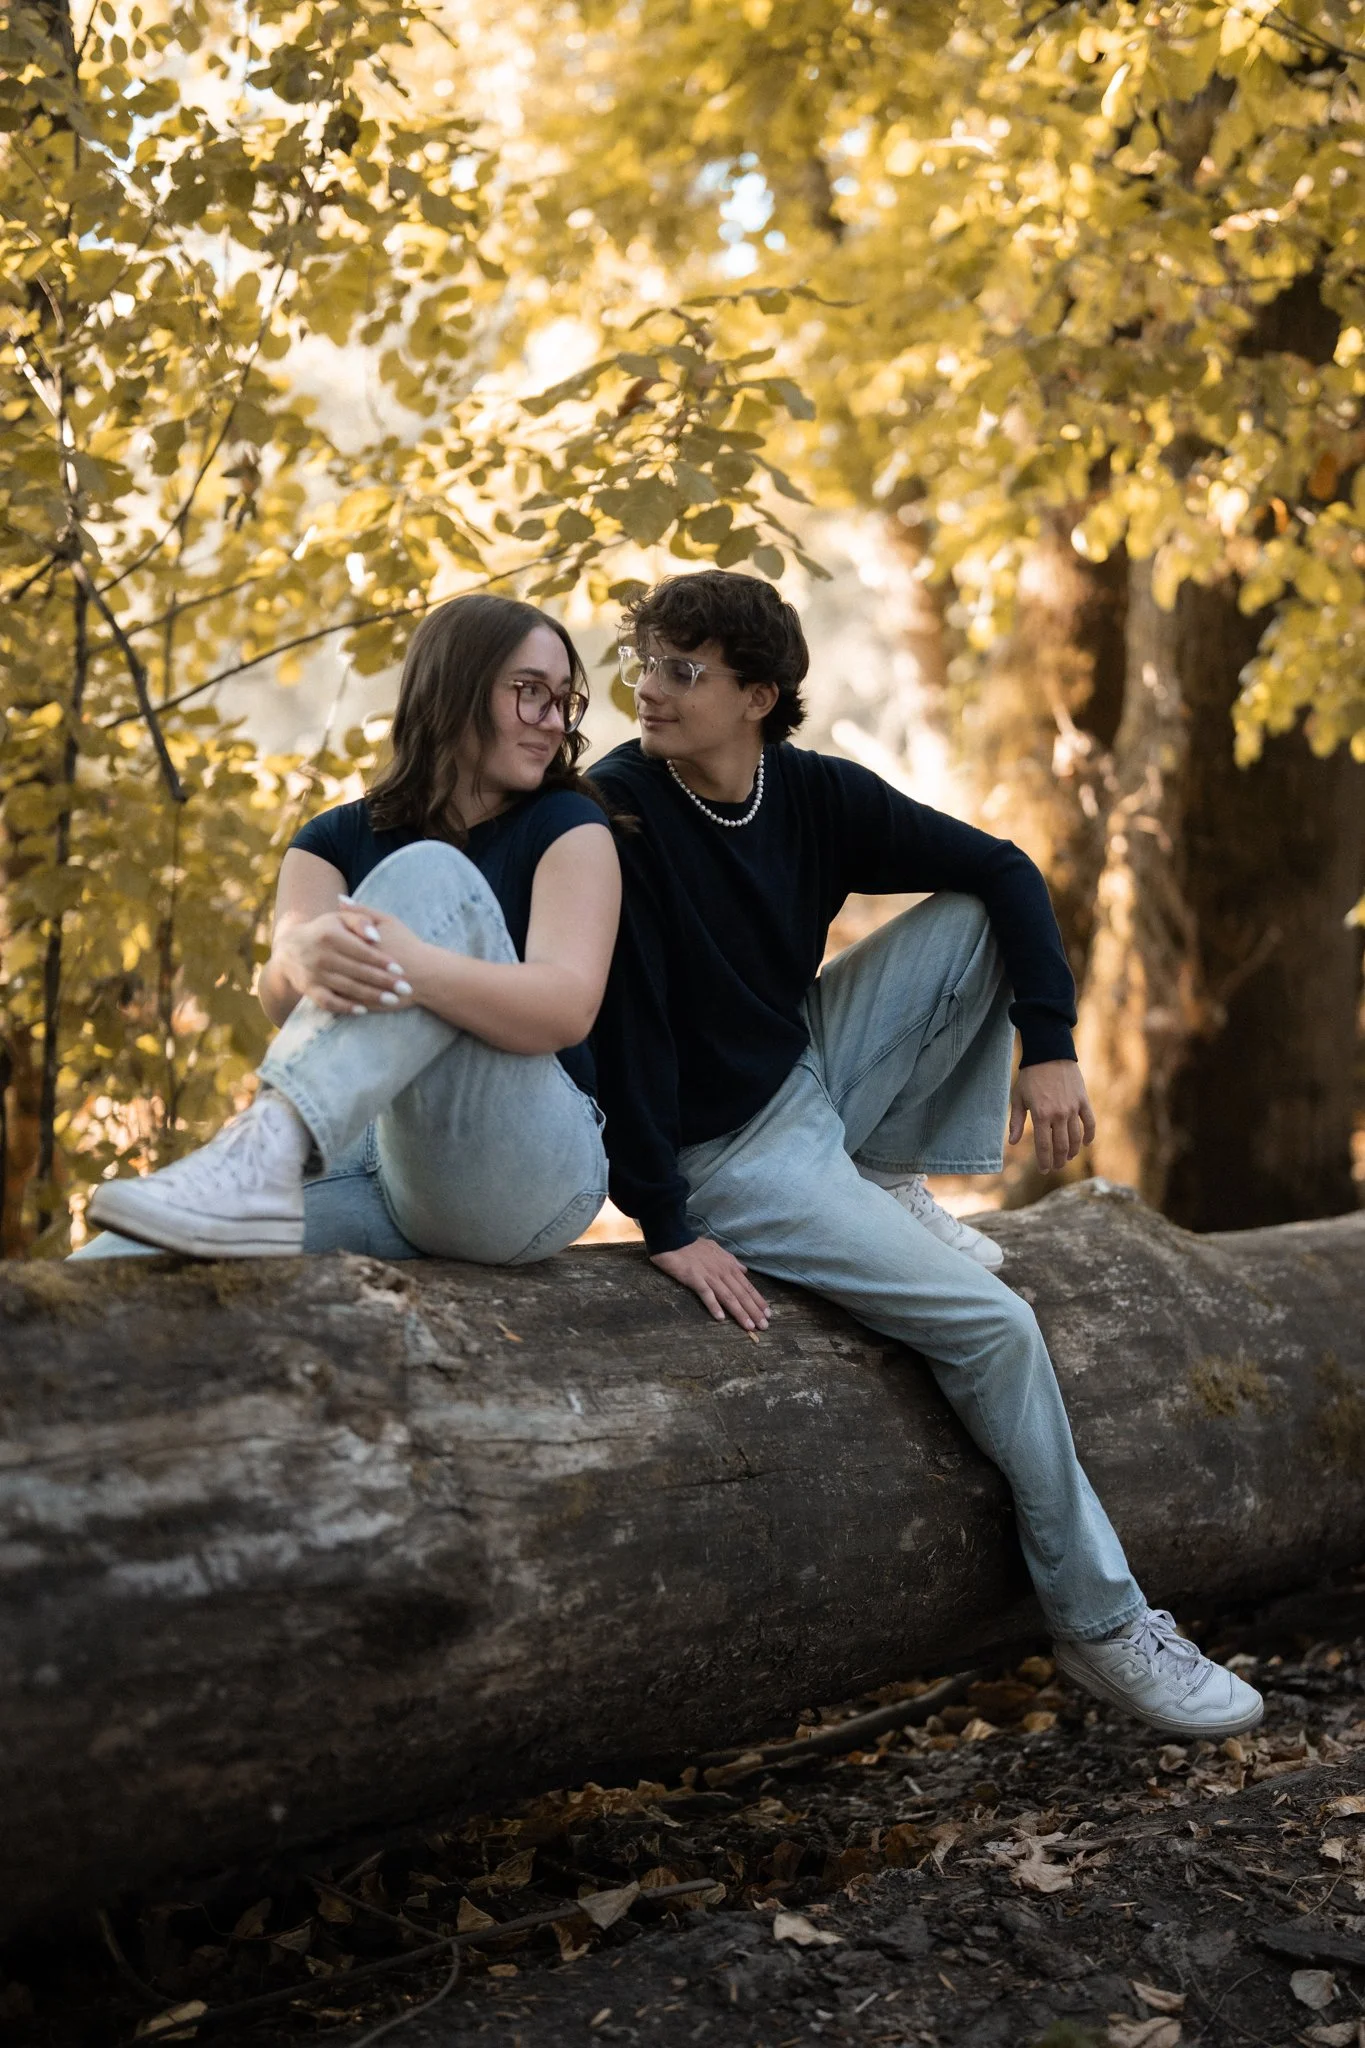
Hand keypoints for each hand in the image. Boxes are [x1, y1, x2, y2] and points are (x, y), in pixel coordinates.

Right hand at [275, 902, 418, 1015]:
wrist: (290, 949)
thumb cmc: (324, 931)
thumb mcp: (339, 919)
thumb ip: (360, 920)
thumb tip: (376, 937)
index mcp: (331, 935)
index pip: (362, 951)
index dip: (382, 961)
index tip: (401, 969)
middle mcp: (321, 955)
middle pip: (358, 971)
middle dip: (384, 981)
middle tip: (406, 989)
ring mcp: (314, 974)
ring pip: (347, 987)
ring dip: (371, 995)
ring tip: (393, 1000)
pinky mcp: (309, 989)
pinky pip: (328, 1002)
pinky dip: (344, 1007)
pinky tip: (363, 1010)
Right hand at [650, 1239, 770, 1330]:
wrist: (673, 1238)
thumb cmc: (694, 1245)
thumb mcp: (717, 1250)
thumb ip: (731, 1261)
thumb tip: (744, 1270)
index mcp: (729, 1266)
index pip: (747, 1286)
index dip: (758, 1300)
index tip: (768, 1314)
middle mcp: (722, 1272)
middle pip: (741, 1294)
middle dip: (753, 1310)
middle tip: (764, 1326)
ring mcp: (709, 1275)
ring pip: (728, 1296)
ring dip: (739, 1312)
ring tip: (749, 1326)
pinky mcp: (694, 1278)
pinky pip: (706, 1294)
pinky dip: (714, 1305)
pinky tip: (720, 1318)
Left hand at [1009, 1059, 1096, 1172]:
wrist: (1049, 1053)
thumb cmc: (1030, 1076)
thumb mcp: (1018, 1098)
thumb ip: (1016, 1122)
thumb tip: (1012, 1142)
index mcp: (1040, 1115)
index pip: (1044, 1146)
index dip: (1044, 1161)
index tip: (1044, 1170)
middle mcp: (1058, 1115)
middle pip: (1061, 1146)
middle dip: (1058, 1160)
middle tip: (1055, 1167)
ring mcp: (1073, 1108)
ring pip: (1076, 1137)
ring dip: (1072, 1151)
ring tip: (1067, 1158)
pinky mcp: (1083, 1101)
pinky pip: (1089, 1122)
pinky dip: (1089, 1135)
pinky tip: (1086, 1144)